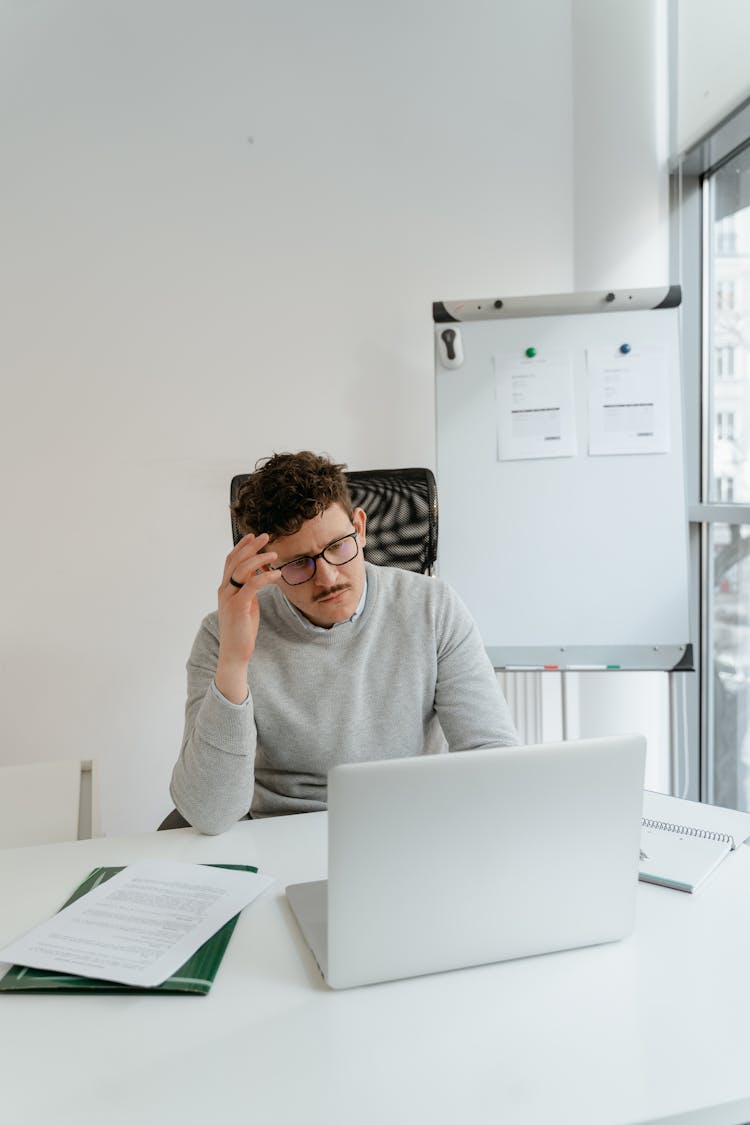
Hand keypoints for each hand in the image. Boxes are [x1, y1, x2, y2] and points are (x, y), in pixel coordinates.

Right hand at [215, 533, 280, 701]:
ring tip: (275, 554)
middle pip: (236, 560)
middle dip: (251, 546)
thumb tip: (259, 575)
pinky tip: (276, 574)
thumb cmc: (242, 629)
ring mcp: (229, 598)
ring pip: (243, 569)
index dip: (241, 546)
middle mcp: (224, 590)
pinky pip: (252, 585)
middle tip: (266, 536)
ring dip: (260, 558)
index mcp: (224, 588)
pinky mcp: (238, 606)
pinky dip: (265, 576)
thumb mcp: (246, 604)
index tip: (253, 536)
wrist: (234, 652)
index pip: (230, 561)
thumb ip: (249, 589)